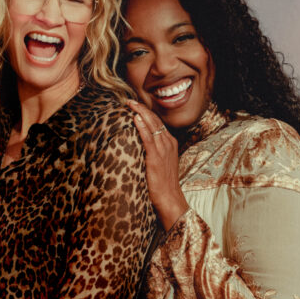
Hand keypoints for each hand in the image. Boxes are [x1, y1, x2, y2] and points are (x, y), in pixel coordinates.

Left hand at [128, 100, 189, 229]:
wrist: (169, 197)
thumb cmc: (163, 183)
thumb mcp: (161, 163)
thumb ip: (153, 152)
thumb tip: (139, 146)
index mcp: (170, 143)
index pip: (158, 122)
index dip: (146, 113)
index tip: (136, 106)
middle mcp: (168, 143)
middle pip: (155, 120)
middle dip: (142, 108)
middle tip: (129, 101)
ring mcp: (163, 149)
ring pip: (152, 125)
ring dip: (140, 112)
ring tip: (130, 104)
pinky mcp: (156, 157)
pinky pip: (148, 137)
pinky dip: (142, 126)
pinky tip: (135, 118)